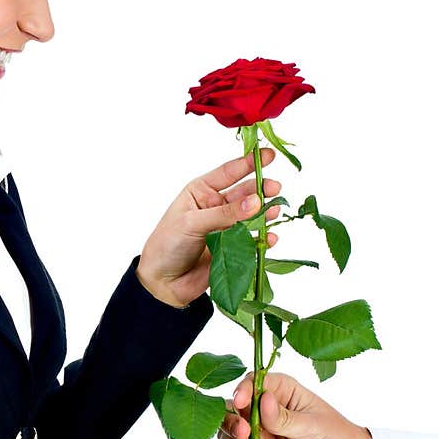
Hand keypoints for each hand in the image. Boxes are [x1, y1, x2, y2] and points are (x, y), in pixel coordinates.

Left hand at [136, 148, 282, 307]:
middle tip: (275, 188)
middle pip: (244, 193)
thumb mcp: (192, 223)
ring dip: (265, 212)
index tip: (268, 155)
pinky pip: (253, 239)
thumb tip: (255, 202)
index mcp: (201, 192)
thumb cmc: (167, 245)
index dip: (248, 163)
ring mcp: (226, 227)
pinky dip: (263, 238)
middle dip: (261, 189)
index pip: (228, 173)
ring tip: (274, 210)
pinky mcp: (233, 248)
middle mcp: (215, 206)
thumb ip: (225, 213)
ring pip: (252, 215)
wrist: (163, 283)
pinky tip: (270, 237)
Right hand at [218, 370, 373, 438]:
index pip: (252, 384)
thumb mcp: (313, 426)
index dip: (242, 391)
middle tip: (243, 434)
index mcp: (281, 393)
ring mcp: (262, 438)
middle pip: (233, 412)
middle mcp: (265, 413)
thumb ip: (284, 418)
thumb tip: (262, 400)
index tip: (241, 403)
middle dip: (232, 423)